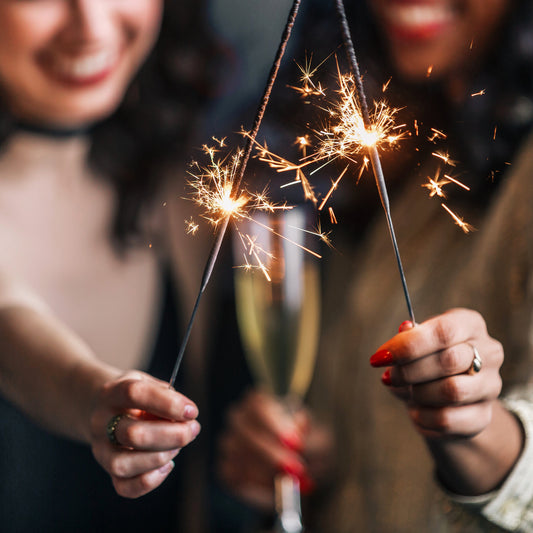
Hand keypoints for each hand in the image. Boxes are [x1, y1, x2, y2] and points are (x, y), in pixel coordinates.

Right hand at [89, 371, 200, 497]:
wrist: (102, 407)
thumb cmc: (135, 396)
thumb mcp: (148, 382)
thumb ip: (166, 396)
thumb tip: (186, 418)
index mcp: (112, 393)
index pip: (135, 394)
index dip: (168, 403)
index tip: (192, 411)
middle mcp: (101, 422)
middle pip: (133, 434)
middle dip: (172, 435)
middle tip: (193, 429)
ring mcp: (101, 449)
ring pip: (124, 464)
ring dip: (160, 457)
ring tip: (177, 447)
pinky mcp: (108, 471)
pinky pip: (124, 487)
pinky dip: (151, 480)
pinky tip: (167, 465)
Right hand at [217, 389, 332, 510]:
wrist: (303, 470)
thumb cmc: (310, 446)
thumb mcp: (320, 441)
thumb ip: (311, 438)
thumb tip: (300, 431)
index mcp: (260, 403)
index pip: (257, 404)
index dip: (274, 423)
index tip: (296, 443)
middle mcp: (240, 419)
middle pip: (244, 431)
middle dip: (271, 453)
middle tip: (296, 469)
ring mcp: (230, 444)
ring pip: (240, 456)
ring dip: (268, 472)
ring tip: (291, 480)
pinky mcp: (227, 469)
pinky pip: (236, 477)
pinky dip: (258, 485)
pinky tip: (275, 486)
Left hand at [370, 308, 502, 438]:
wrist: (447, 399)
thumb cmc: (426, 361)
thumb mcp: (415, 344)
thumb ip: (409, 337)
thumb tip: (404, 328)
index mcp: (470, 324)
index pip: (444, 331)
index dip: (408, 345)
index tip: (379, 358)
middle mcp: (489, 352)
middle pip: (448, 361)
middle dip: (409, 371)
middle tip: (388, 377)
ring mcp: (491, 386)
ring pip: (451, 391)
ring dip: (418, 393)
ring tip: (406, 392)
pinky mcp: (484, 416)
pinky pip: (447, 419)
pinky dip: (422, 416)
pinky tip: (416, 410)